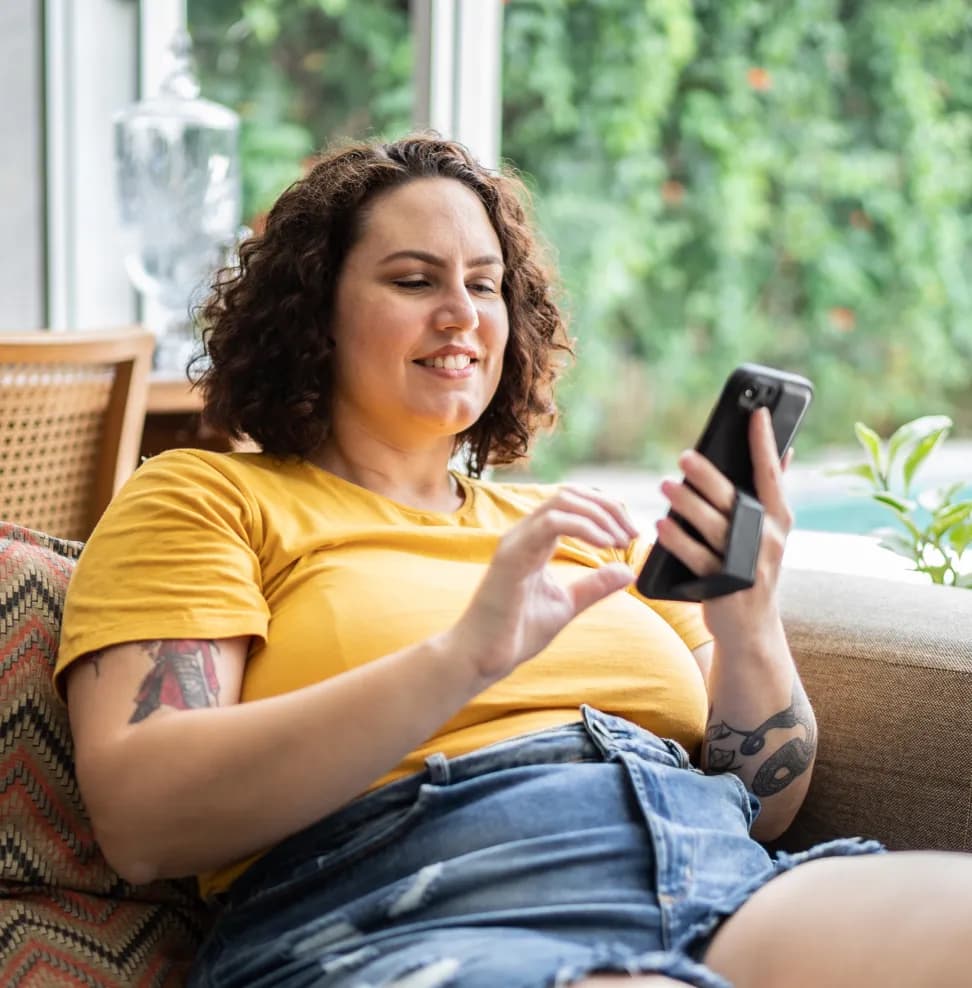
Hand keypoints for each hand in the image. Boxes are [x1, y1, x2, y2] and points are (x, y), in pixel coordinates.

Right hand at [453, 486, 637, 685]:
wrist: (483, 657)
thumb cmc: (516, 631)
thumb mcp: (567, 604)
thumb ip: (595, 585)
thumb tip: (628, 570)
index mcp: (535, 541)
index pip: (573, 504)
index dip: (606, 511)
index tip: (630, 535)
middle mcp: (524, 534)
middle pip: (571, 494)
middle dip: (608, 507)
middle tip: (631, 534)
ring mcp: (516, 542)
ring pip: (562, 501)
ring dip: (599, 515)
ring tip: (619, 540)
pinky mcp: (512, 556)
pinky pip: (551, 524)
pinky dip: (584, 528)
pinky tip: (603, 545)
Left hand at [655, 407, 793, 648]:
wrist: (750, 628)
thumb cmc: (752, 568)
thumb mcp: (769, 533)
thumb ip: (772, 493)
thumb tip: (784, 451)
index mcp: (779, 520)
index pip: (772, 474)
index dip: (765, 443)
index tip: (758, 413)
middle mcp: (767, 540)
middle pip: (735, 500)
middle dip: (709, 476)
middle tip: (684, 456)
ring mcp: (746, 565)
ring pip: (714, 527)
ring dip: (687, 504)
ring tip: (666, 486)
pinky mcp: (724, 586)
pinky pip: (697, 558)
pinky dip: (678, 540)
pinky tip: (661, 525)